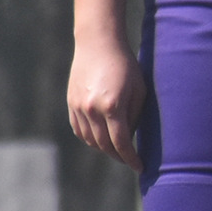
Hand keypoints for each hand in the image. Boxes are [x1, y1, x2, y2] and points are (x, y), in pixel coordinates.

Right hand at [67, 35, 145, 171]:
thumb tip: (131, 137)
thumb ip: (135, 115)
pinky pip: (80, 130)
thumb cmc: (126, 65)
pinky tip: (101, 137)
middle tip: (130, 159)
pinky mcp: (71, 104)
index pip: (121, 143)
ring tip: (117, 148)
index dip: (131, 158)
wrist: (98, 44)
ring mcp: (78, 108)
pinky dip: (91, 138)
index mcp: (112, 106)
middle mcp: (92, 110)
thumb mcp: (139, 89)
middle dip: (119, 155)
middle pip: (104, 145)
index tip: (140, 166)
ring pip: (90, 140)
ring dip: (104, 148)